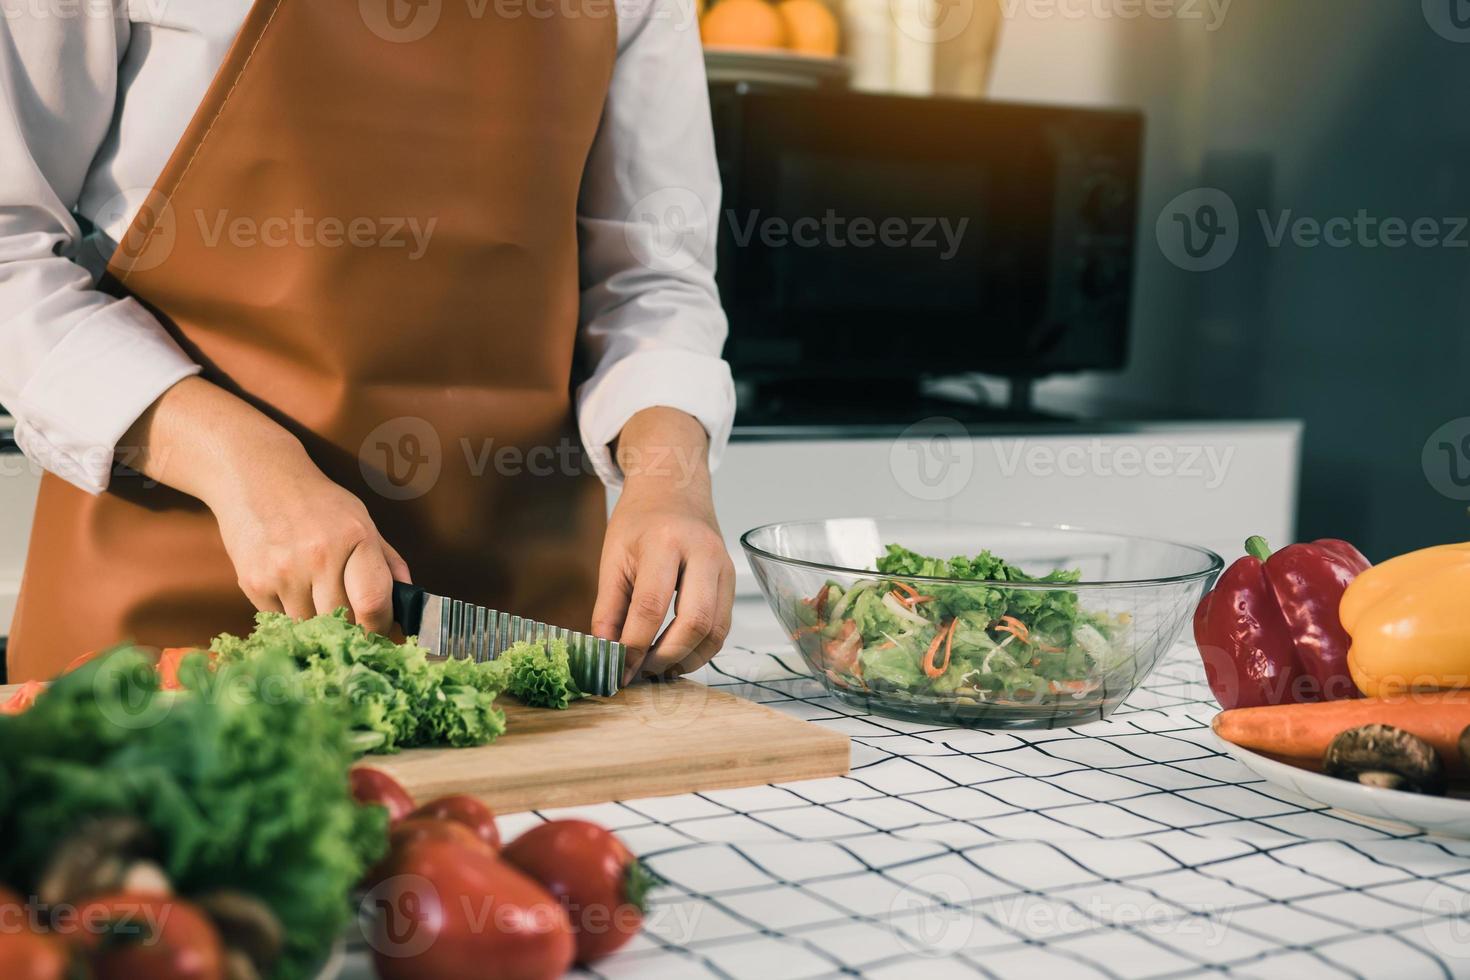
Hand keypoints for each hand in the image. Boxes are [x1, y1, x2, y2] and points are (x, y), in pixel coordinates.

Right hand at [209, 445, 410, 631]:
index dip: (380, 628)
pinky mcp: (254, 584)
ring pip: (311, 627)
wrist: (257, 477)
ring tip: (315, 597)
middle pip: (343, 623)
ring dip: (318, 624)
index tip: (380, 632)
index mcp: (355, 538)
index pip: (374, 604)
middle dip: (351, 628)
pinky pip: (281, 622)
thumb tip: (409, 602)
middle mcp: (319, 556)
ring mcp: (283, 572)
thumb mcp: (361, 520)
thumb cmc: (317, 503)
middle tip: (350, 620)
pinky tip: (290, 589)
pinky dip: (290, 616)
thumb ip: (388, 562)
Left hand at [591, 409, 733, 681]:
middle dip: (667, 657)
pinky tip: (677, 655)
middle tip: (642, 671)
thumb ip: (608, 608)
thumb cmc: (640, 520)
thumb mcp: (613, 557)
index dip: (634, 646)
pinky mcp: (732, 579)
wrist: (674, 488)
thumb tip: (606, 654)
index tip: (619, 670)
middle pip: (695, 621)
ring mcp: (724, 566)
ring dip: (687, 658)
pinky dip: (701, 649)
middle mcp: (702, 553)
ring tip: (659, 668)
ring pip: (716, 630)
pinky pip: (723, 625)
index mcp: (664, 542)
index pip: (651, 606)